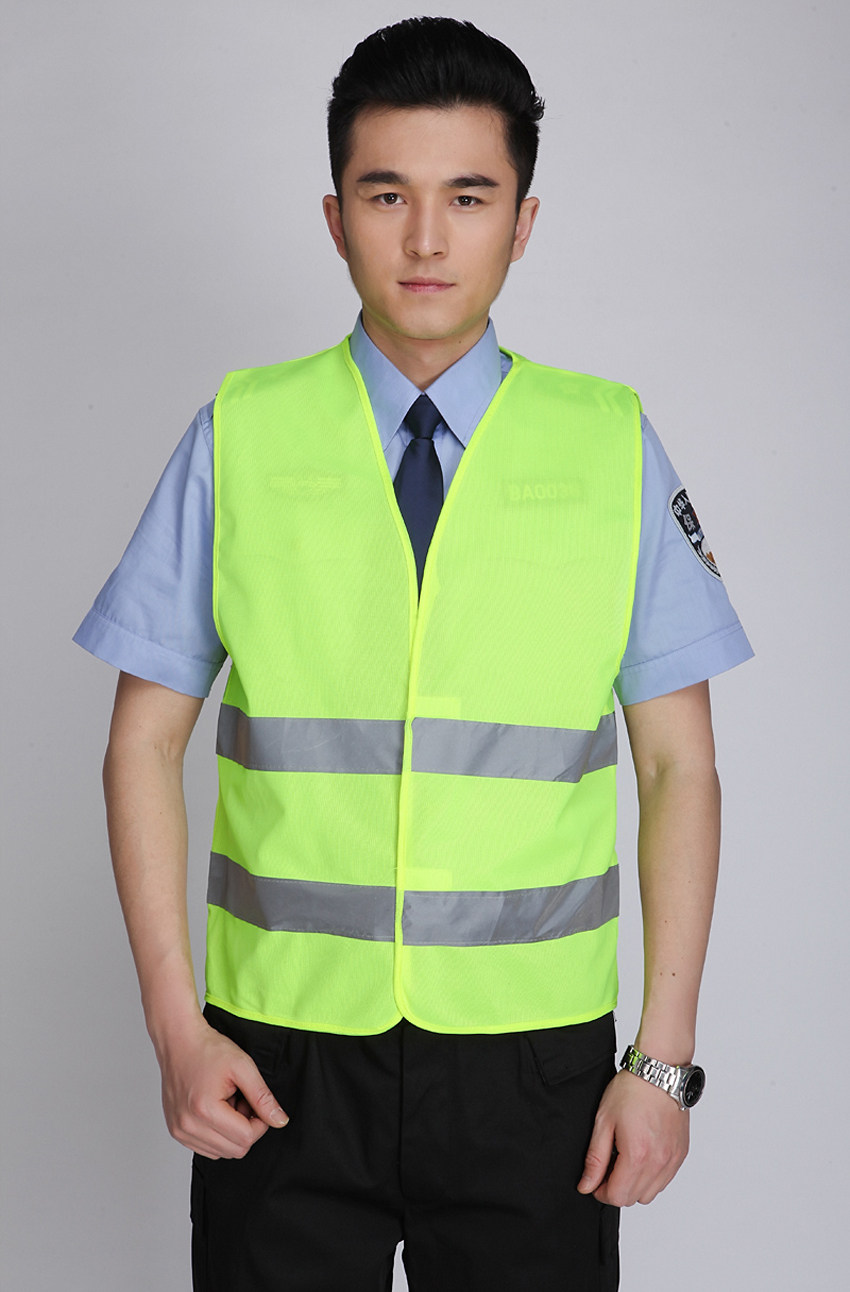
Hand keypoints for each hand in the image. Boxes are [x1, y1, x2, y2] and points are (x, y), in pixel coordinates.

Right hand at [158, 1016, 288, 1159]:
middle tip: (240, 1100)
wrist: (179, 1041)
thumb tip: (280, 1121)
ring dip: (230, 1132)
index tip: (254, 1102)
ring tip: (226, 1103)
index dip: (260, 1122)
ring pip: (221, 1153)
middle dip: (245, 1128)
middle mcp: (187, 1126)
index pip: (246, 1139)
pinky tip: (215, 1110)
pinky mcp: (176, 1131)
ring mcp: (179, 1131)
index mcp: (205, 1110)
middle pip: (235, 1150)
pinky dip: (217, 1134)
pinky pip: (206, 1149)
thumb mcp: (243, 1066)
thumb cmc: (208, 1049)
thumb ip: (263, 1097)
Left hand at [577, 1069, 688, 1205]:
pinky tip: (642, 1154)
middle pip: (634, 1199)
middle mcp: (659, 1162)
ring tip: (626, 1157)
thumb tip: (586, 1185)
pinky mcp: (681, 1154)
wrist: (659, 1072)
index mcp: (637, 1156)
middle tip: (609, 1164)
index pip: (617, 1197)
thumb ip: (595, 1159)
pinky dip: (651, 1176)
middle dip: (616, 1188)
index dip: (601, 1191)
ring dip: (635, 1184)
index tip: (596, 1178)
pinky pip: (664, 1180)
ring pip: (650, 1193)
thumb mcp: (604, 1122)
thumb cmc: (632, 1090)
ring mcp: (673, 1160)